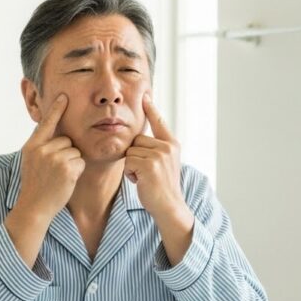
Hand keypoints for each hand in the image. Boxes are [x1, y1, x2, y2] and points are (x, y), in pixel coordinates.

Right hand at [7, 94, 83, 266]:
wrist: (34, 206)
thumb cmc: (36, 185)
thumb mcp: (32, 161)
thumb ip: (41, 146)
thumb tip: (51, 130)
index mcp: (32, 146)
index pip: (46, 123)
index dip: (56, 109)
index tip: (63, 95)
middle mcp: (42, 149)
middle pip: (66, 140)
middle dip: (66, 152)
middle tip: (55, 170)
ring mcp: (54, 158)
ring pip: (75, 151)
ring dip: (72, 162)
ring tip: (59, 175)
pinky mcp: (67, 168)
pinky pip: (80, 161)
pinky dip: (77, 170)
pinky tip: (66, 180)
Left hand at [125, 94, 193, 262]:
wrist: (169, 206)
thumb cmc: (163, 187)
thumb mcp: (165, 163)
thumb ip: (157, 149)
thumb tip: (140, 139)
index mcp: (172, 144)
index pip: (159, 122)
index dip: (151, 109)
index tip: (145, 95)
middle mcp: (168, 146)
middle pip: (137, 139)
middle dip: (136, 155)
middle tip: (146, 172)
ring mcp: (160, 155)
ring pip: (131, 151)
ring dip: (132, 166)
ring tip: (145, 178)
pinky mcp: (149, 164)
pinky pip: (129, 162)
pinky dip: (130, 173)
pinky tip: (142, 181)